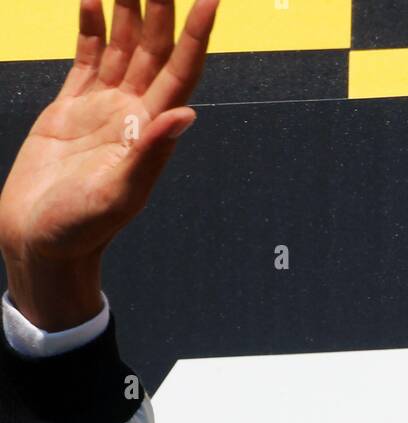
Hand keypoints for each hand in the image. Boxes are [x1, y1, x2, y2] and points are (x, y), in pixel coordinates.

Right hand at [0, 0, 219, 327]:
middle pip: (154, 49)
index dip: (197, 34)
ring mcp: (101, 109)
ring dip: (129, 8)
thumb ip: (150, 154)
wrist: (39, 242)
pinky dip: (91, 27)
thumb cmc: (79, 231)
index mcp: (148, 133)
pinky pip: (87, 57)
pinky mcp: (70, 109)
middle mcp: (131, 115)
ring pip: (123, 47)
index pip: (181, 72)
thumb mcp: (118, 195)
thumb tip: (186, 114)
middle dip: (162, 7)